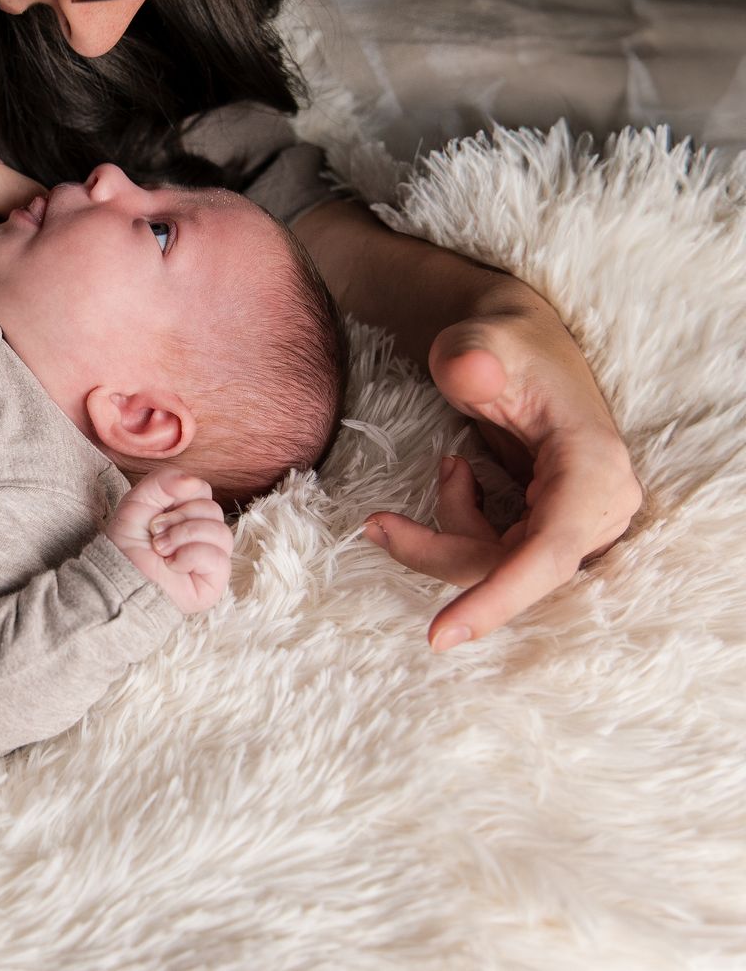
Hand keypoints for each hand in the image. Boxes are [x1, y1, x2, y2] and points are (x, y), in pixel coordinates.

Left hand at [107, 468, 232, 613]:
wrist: (116, 581)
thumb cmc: (126, 547)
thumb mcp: (137, 503)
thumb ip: (162, 482)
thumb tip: (192, 481)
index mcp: (187, 515)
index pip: (202, 490)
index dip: (180, 495)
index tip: (155, 513)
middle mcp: (202, 536)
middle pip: (212, 509)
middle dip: (178, 518)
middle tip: (155, 533)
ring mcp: (210, 560)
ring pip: (221, 532)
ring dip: (183, 536)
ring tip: (161, 549)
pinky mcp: (214, 581)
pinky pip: (218, 557)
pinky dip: (190, 555)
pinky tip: (173, 565)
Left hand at [364, 289, 642, 650]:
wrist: (515, 349)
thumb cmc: (501, 346)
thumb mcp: (480, 341)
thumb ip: (471, 355)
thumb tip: (471, 373)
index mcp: (594, 467)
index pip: (547, 554)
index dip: (496, 598)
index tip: (439, 635)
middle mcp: (599, 506)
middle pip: (509, 569)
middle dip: (437, 549)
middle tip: (377, 523)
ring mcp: (580, 524)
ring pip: (499, 568)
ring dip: (450, 531)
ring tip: (447, 467)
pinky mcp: (557, 531)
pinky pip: (499, 558)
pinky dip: (463, 527)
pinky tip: (462, 479)